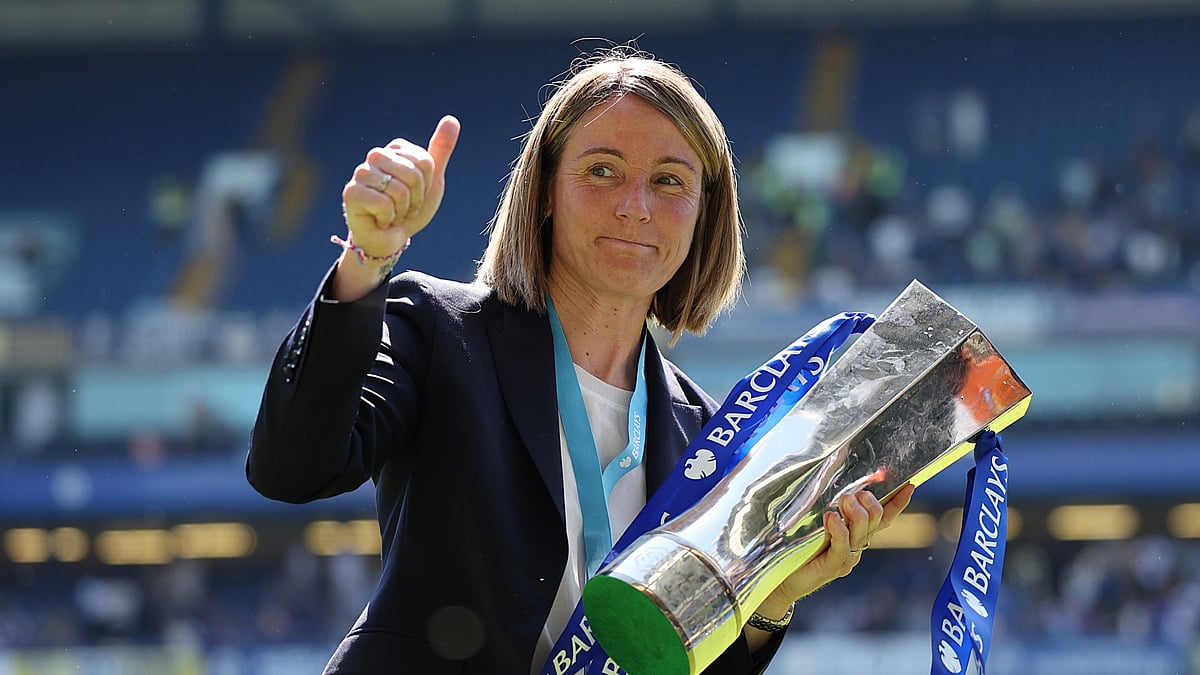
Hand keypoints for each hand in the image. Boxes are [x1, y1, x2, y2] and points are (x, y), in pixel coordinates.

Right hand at [341, 115, 459, 255]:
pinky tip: (379, 219)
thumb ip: (441, 150)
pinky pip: (384, 204)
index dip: (426, 186)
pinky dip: (388, 219)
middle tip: (402, 207)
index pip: (426, 163)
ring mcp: (361, 173)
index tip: (415, 194)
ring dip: (401, 211)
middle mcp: (376, 155)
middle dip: (415, 200)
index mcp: (396, 149)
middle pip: (414, 175)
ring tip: (391, 213)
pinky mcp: (351, 192)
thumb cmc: (409, 209)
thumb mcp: (431, 180)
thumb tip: (452, 119)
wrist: (388, 239)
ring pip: (399, 191)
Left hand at [746, 483, 915, 644]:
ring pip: (862, 532)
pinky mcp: (832, 566)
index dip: (897, 503)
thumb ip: (830, 508)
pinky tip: (831, 518)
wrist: (780, 581)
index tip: (909, 485)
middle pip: (876, 520)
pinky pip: (842, 546)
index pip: (883, 517)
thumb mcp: (816, 525)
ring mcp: (846, 558)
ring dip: (856, 513)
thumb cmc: (797, 548)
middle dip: (870, 503)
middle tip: (855, 494)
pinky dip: (839, 530)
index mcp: (856, 534)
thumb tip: (836, 484)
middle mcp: (856, 546)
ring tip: (845, 500)